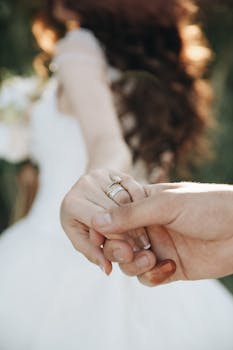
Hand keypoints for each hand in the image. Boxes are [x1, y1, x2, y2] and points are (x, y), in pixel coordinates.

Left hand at [60, 169, 150, 274]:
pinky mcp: (114, 170)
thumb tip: (107, 270)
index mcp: (71, 204)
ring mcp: (99, 175)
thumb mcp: (82, 237)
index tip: (132, 253)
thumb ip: (94, 253)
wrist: (87, 192)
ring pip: (126, 199)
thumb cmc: (81, 220)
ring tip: (147, 235)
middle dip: (130, 230)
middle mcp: (83, 185)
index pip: (101, 224)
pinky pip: (134, 186)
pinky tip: (149, 216)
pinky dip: (142, 202)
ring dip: (140, 217)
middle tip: (144, 246)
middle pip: (114, 211)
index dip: (118, 239)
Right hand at [92, 182, 232, 284]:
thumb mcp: (167, 205)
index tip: (98, 238)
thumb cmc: (208, 206)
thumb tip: (95, 221)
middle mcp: (148, 225)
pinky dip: (153, 276)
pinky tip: (169, 267)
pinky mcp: (170, 266)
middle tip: (127, 252)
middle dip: (117, 249)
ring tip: (151, 259)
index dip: (103, 228)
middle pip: (117, 241)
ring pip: (129, 262)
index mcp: (145, 204)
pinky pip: (148, 277)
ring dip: (134, 264)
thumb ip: (130, 214)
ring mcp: (159, 246)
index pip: (113, 216)